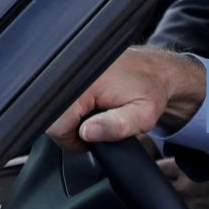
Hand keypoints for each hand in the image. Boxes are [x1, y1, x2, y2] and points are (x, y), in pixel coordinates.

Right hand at [46, 46, 205, 152]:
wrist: (157, 70)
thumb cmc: (152, 90)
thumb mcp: (144, 114)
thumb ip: (117, 126)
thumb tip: (87, 133)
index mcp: (86, 80)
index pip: (56, 123)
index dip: (72, 139)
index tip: (91, 138)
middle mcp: (72, 71)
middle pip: (51, 117)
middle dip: (71, 128)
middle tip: (97, 125)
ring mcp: (68, 68)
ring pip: (53, 109)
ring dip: (71, 118)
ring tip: (95, 113)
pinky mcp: (70, 71)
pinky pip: (59, 99)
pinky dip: (71, 107)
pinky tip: (89, 105)